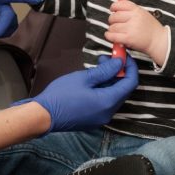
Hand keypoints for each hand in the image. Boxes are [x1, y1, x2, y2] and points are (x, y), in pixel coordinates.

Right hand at [16, 55, 137, 132]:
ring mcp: (101, 118)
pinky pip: (105, 103)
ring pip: (114, 96)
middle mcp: (109, 113)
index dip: (130, 67)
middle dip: (118, 72)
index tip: (123, 55)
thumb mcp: (84, 78)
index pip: (130, 83)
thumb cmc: (61, 95)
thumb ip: (105, 71)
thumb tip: (119, 63)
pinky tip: (93, 81)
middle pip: (123, 90)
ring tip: (97, 68)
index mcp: (108, 102)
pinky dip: (104, 90)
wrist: (44, 115)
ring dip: (110, 81)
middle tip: (106, 59)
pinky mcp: (94, 119)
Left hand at [106, 0, 167, 64]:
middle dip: (112, 21)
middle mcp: (133, 17)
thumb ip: (131, 10)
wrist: (159, 41)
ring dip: (112, 30)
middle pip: (114, 16)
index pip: (120, 4)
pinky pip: (112, 36)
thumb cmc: (150, 28)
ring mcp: (130, 28)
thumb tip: (117, 4)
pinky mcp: (128, 38)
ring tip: (118, 32)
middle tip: (116, 24)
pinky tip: (111, 36)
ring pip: (112, 27)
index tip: (112, 10)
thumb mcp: (143, 13)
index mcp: (137, 10)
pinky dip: (109, 36)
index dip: (114, 7)